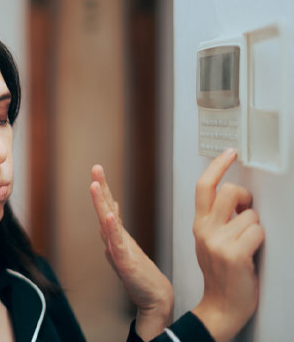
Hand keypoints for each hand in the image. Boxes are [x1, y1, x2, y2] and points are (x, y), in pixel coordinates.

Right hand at [90, 165, 173, 340]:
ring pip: (105, 222)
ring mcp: (117, 250)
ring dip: (99, 203)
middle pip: (103, 210)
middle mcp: (114, 241)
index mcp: (117, 236)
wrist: (153, 299)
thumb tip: (112, 209)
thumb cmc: (142, 276)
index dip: (102, 190)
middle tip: (95, 169)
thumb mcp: (128, 247)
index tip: (97, 173)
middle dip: (98, 188)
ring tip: (94, 185)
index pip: (108, 208)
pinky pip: (117, 242)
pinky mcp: (124, 262)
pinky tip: (109, 216)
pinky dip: (111, 229)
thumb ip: (117, 229)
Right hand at [191, 148, 264, 341]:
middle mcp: (205, 230)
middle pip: (228, 192)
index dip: (217, 166)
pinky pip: (257, 232)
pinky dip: (260, 241)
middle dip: (245, 198)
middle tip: (246, 210)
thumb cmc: (220, 274)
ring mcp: (218, 242)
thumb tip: (235, 197)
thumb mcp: (209, 241)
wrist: (221, 306)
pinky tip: (252, 254)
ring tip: (248, 244)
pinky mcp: (234, 254)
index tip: (229, 153)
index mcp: (199, 224)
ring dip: (255, 227)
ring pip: (249, 214)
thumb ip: (217, 218)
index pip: (204, 187)